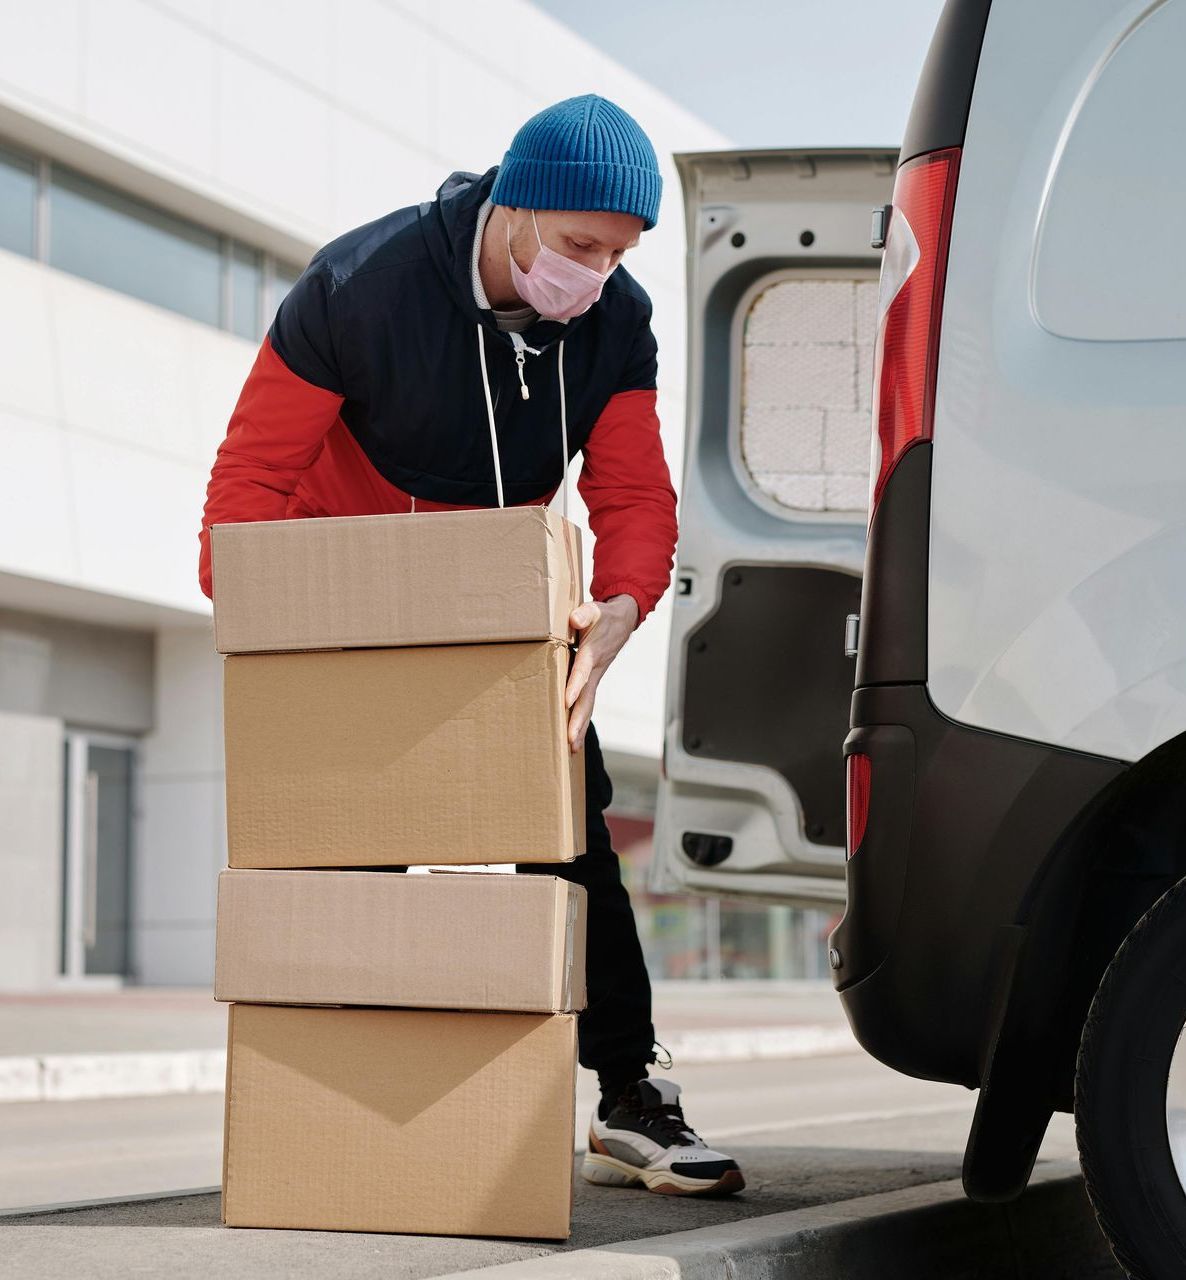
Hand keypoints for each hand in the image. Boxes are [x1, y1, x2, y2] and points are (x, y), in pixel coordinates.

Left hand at [564, 594, 638, 752]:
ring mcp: (595, 677)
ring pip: (589, 705)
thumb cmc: (604, 616)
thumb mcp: (596, 609)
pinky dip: (581, 720)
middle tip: (570, 740)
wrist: (622, 621)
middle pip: (587, 698)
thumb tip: (575, 619)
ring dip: (580, 726)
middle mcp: (595, 670)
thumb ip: (585, 613)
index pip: (582, 671)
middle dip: (578, 720)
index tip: (567, 701)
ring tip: (572, 748)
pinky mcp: (593, 680)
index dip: (575, 685)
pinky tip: (574, 736)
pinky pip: (588, 702)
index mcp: (592, 653)